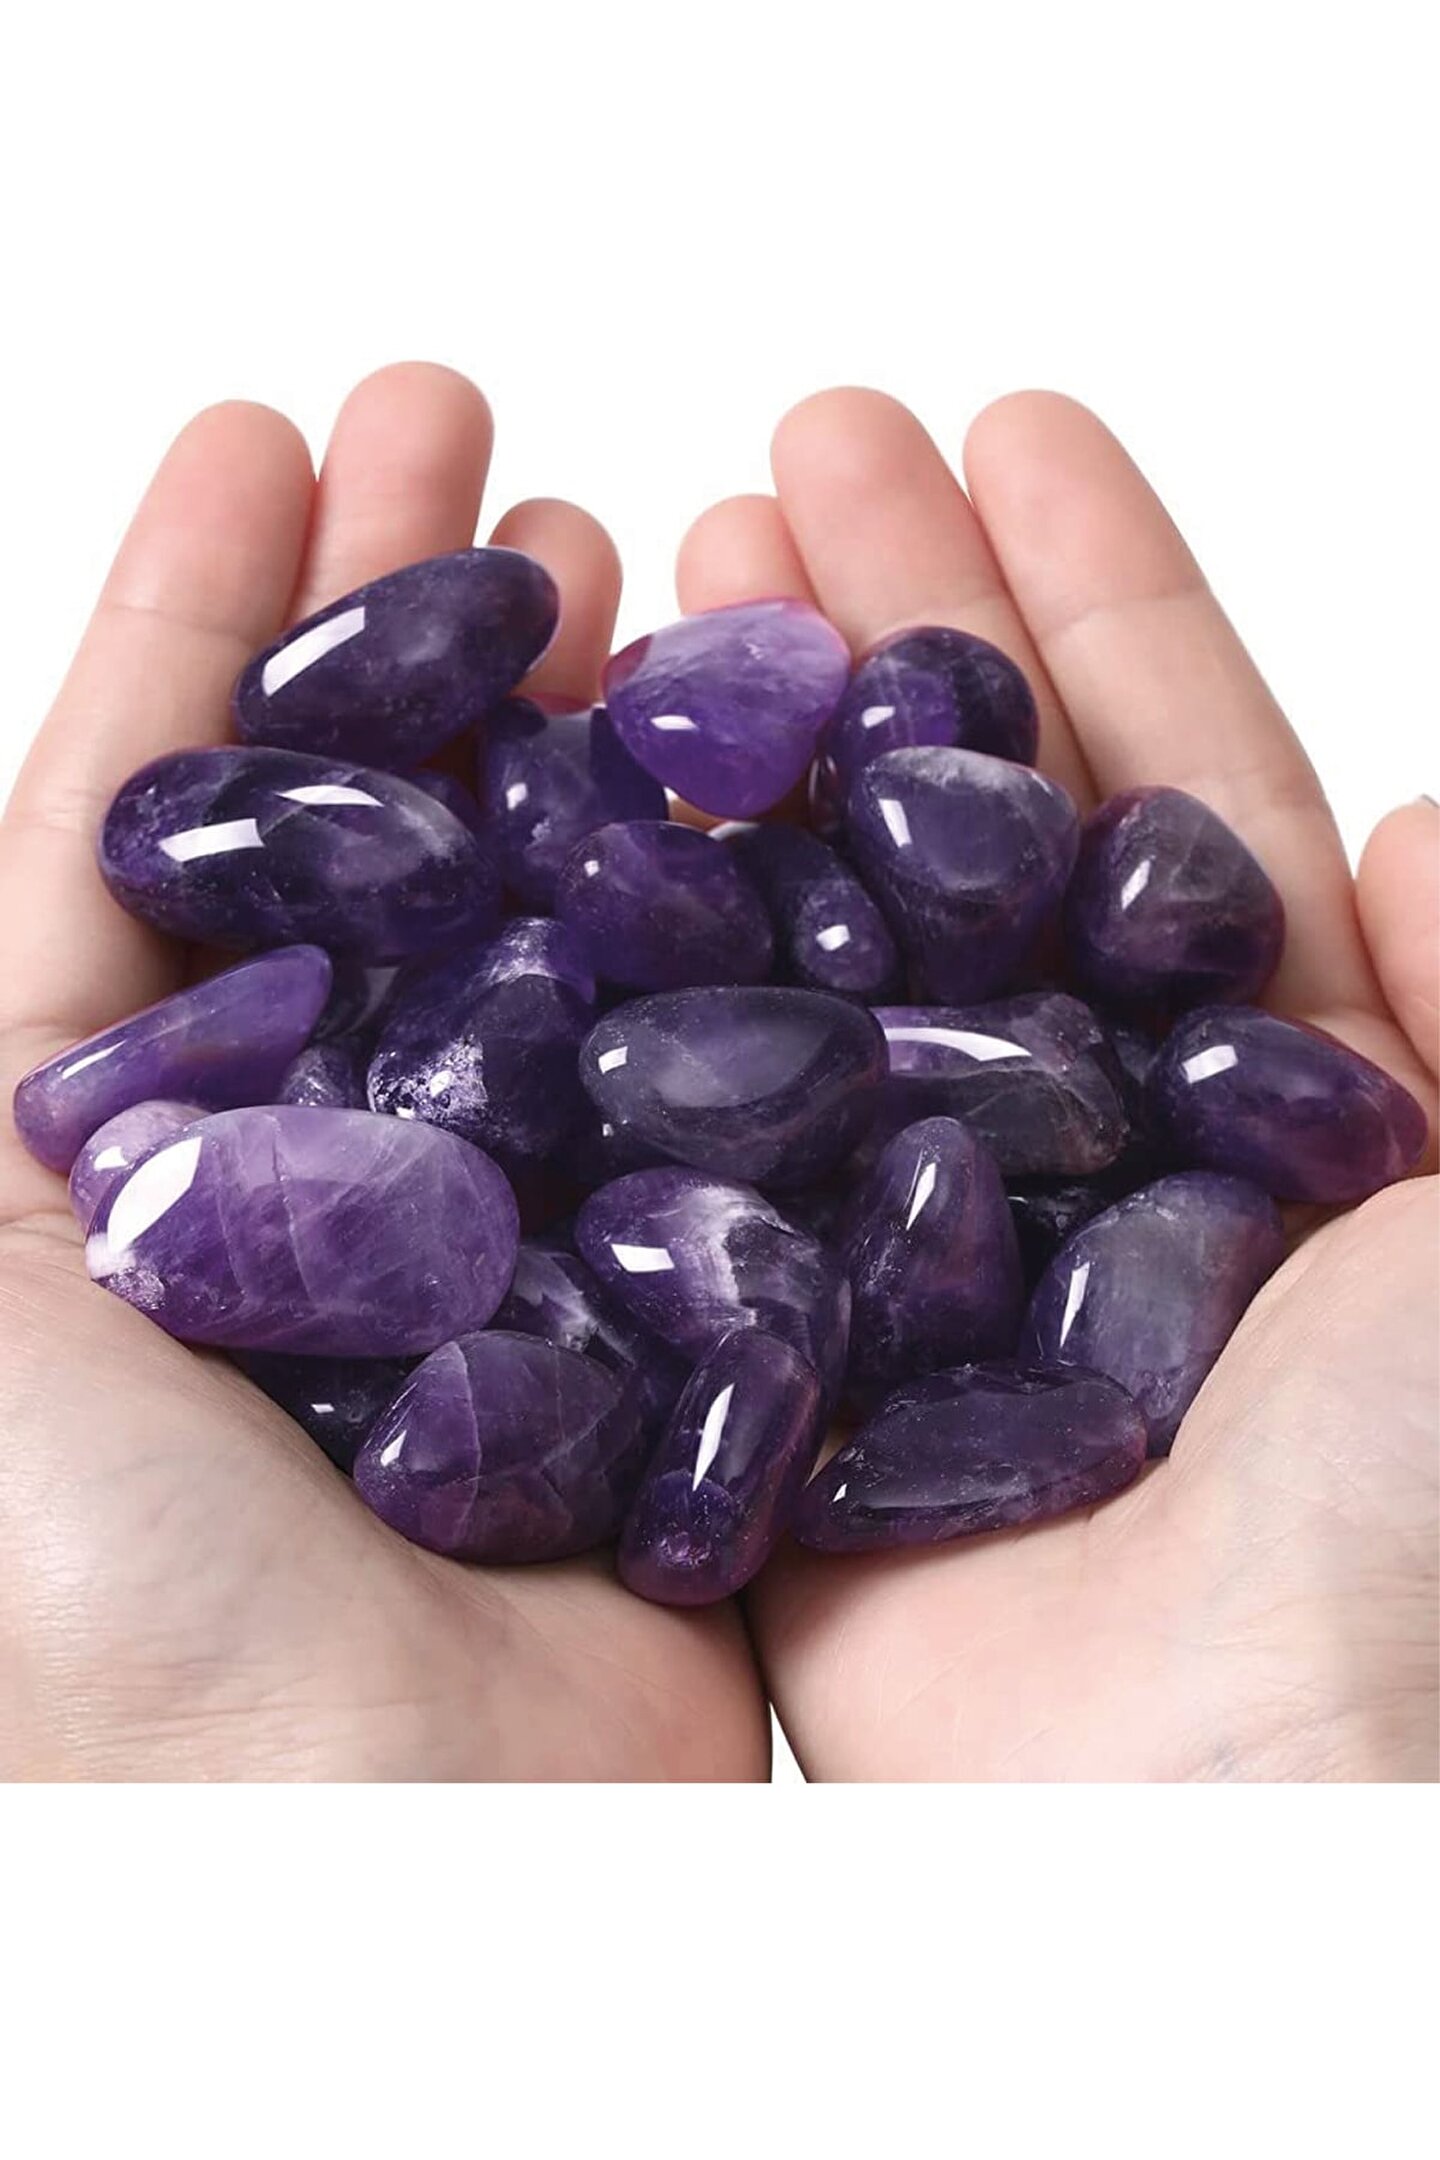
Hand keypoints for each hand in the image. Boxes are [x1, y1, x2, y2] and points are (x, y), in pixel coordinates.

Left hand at [0, 364, 768, 1779]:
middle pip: (355, 832)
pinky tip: (753, 781)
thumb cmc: (111, 1623)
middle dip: (399, 625)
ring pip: (536, 916)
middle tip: (470, 436)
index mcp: (112, 1152)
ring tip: (622, 548)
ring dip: (568, 728)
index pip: (143, 824)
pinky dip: (720, 914)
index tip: (271, 435)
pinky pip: (688, 1067)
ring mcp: (486, 1222)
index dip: (201, 620)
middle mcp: (302, 1166)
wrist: (368, 1882)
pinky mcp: (649, 1298)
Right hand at [679, 389, 1437, 1779]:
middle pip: (968, 839)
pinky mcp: (773, 1362)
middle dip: (895, 632)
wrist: (1253, 1815)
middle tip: (796, 449)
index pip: (1167, 793)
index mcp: (1260, 1105)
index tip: (1009, 430)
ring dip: (757, 760)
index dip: (1093, 607)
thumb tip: (1410, 797)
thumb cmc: (1425, 1526)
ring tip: (676, 561)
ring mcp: (913, 1247)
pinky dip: (635, 987)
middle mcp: (1079, 1156)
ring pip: (816, 950)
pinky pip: (696, 1140)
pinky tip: (571, 820)